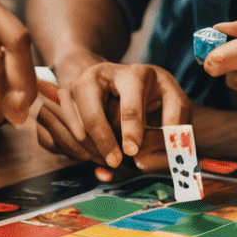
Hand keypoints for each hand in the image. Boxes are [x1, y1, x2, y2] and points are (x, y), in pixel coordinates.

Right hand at [37, 57, 190, 178]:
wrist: (116, 79)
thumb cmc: (150, 92)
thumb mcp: (171, 96)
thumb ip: (177, 116)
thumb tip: (171, 140)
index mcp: (132, 74)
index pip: (129, 105)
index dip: (131, 129)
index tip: (132, 150)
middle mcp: (99, 75)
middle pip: (93, 115)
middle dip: (104, 142)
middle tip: (115, 161)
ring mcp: (76, 86)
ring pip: (76, 126)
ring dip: (90, 149)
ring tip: (107, 161)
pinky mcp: (61, 99)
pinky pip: (59, 131)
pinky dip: (74, 149)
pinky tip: (92, 156)